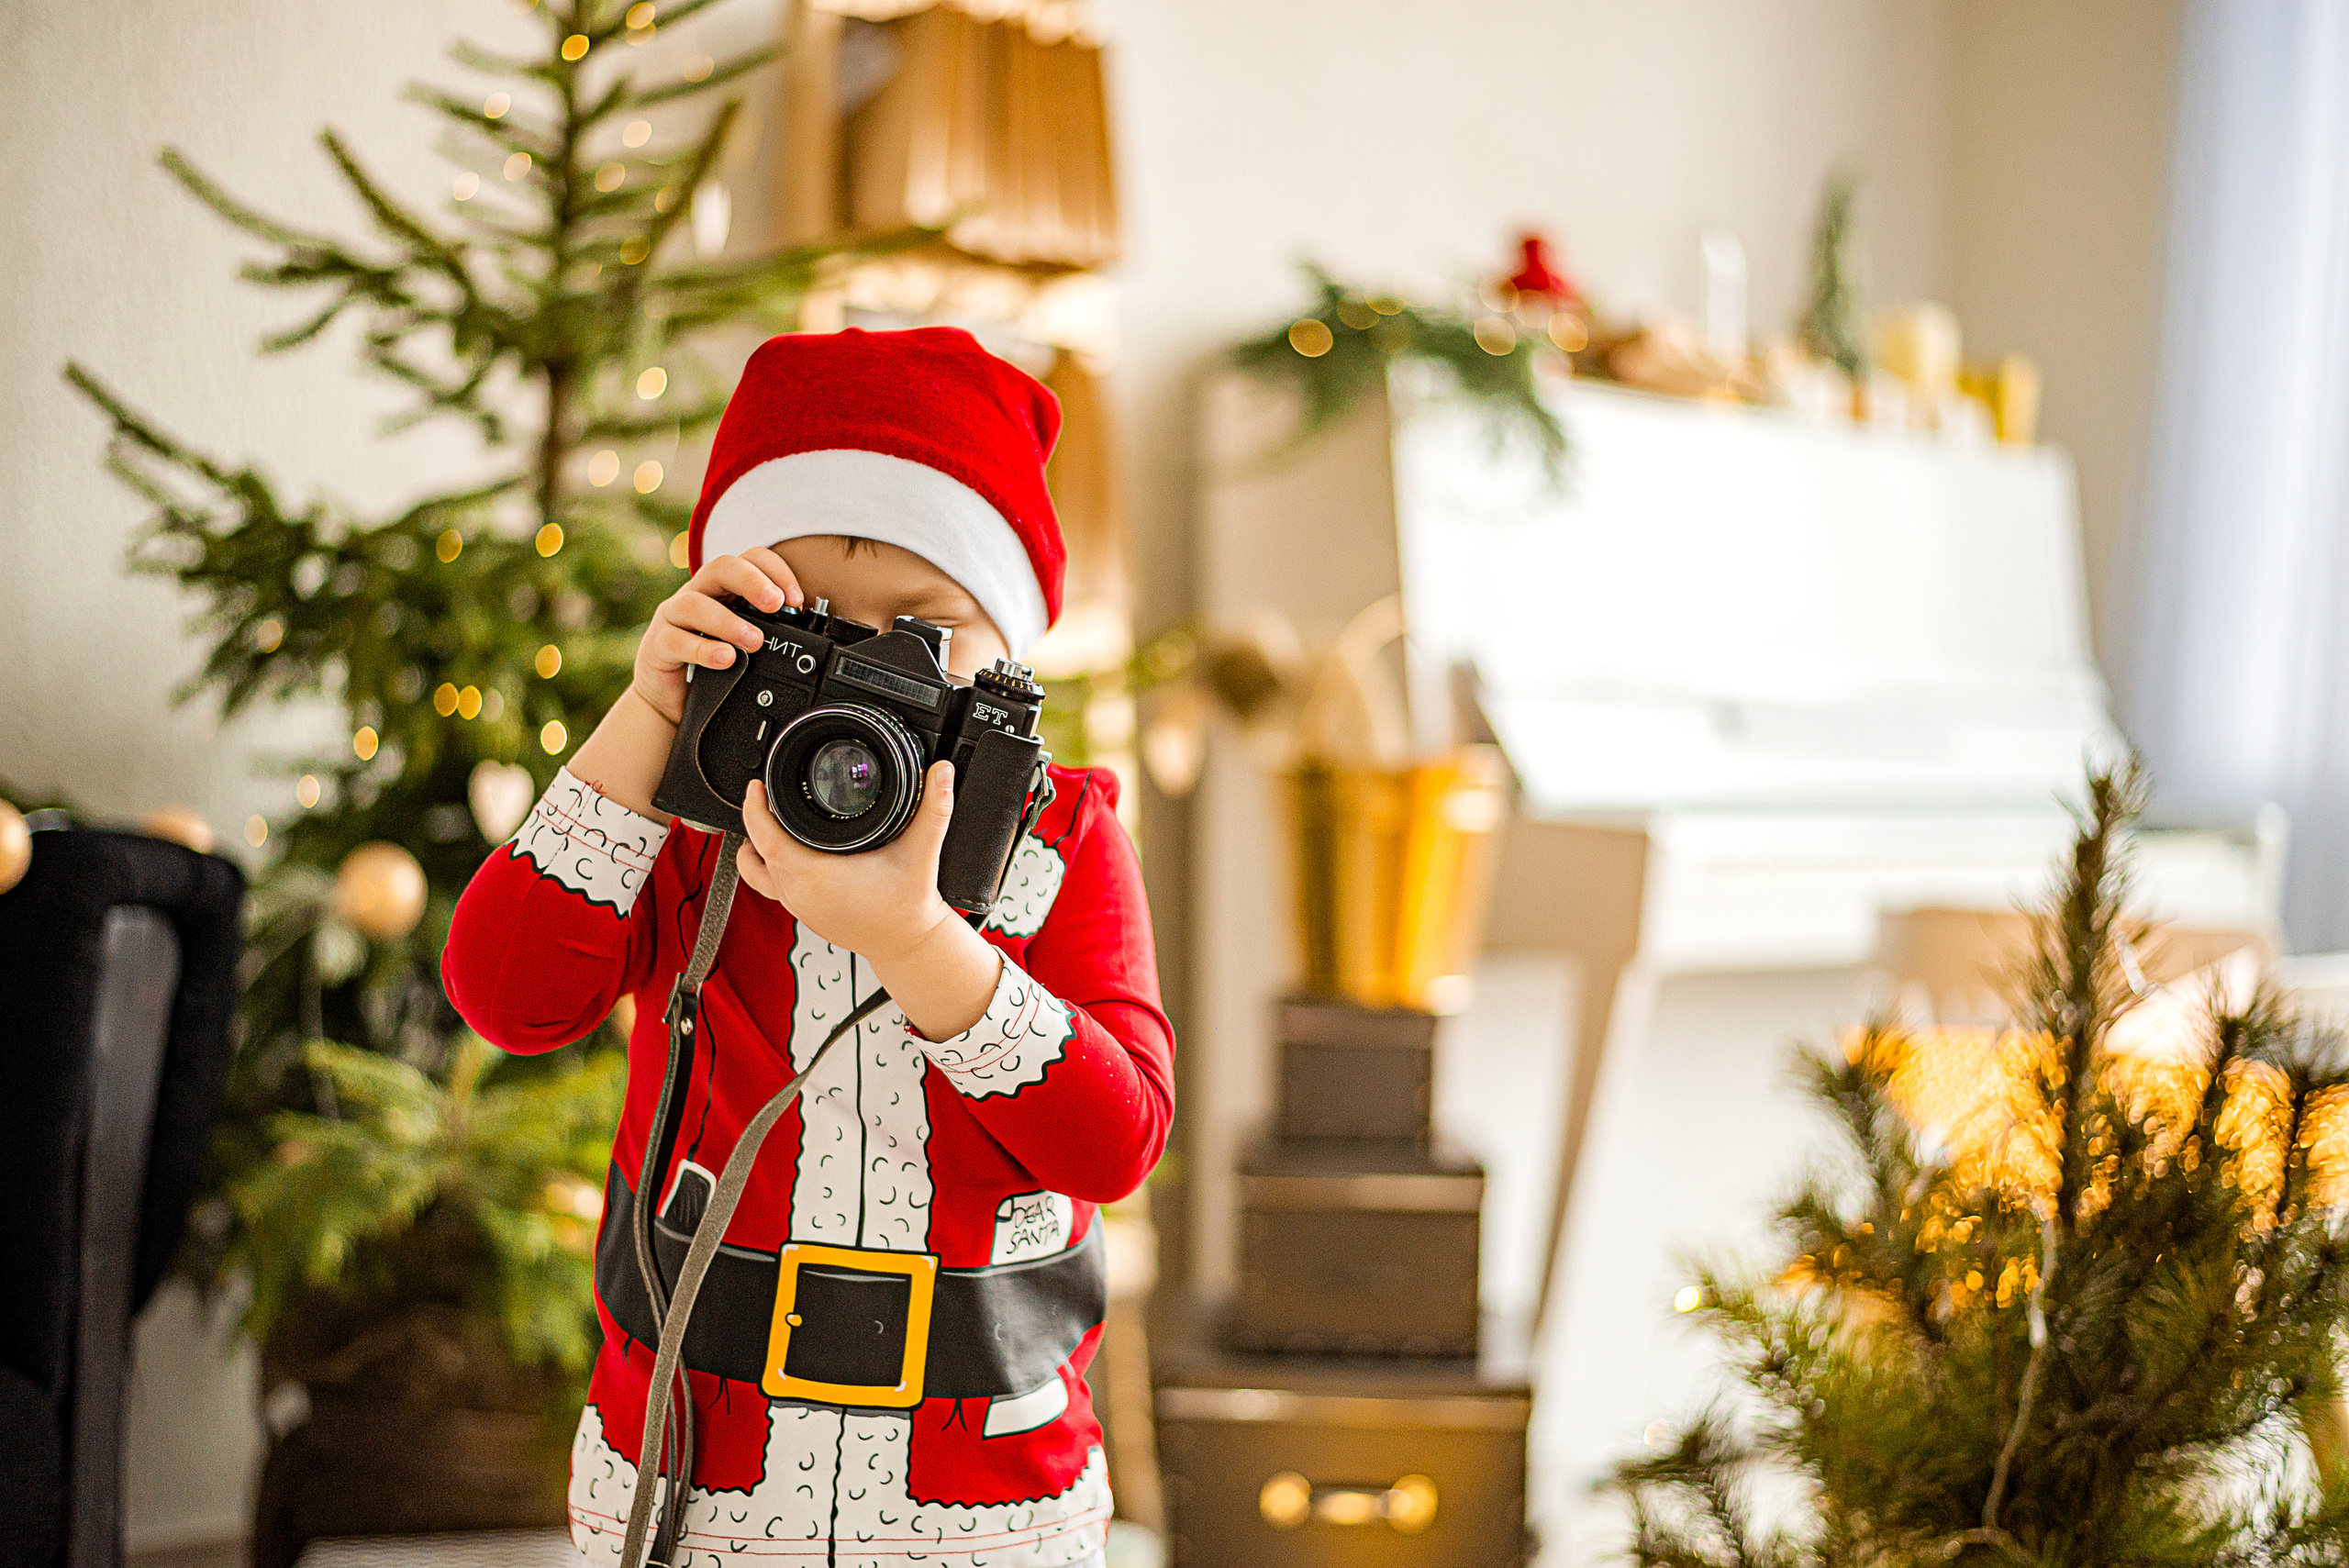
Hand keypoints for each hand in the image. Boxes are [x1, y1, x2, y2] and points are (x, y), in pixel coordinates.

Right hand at [631, 549, 801, 726]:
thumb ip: (768, 633)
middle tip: (776, 605)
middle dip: (752, 582)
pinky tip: (724, 659)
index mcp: (723, 589)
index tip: (796, 600)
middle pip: (721, 567)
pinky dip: (703, 649)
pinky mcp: (657, 644)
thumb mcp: (744, 644)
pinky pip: (675, 640)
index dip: (775, 571)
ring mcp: (673, 617)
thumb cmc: (713, 666)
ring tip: (753, 640)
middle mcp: (697, 594)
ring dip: (729, 621)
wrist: (672, 699)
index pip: (749, 559)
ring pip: (694, 603)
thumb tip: (808, 635)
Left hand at [737, 764, 1002, 1038]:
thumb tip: (942, 772)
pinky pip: (769, 886)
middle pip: (758, 850)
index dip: (756, 810)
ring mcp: (798, 906)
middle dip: (758, 818)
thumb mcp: (921, 850)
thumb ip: (934, 807)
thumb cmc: (908, 908)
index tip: (758, 787)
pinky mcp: (802, 913)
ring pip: (759, 870)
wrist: (908, 944)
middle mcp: (800, 892)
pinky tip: (777, 852)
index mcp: (817, 874)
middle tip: (769, 791)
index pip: (767, 838)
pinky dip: (767, 865)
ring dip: (758, 843)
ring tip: (767, 818)